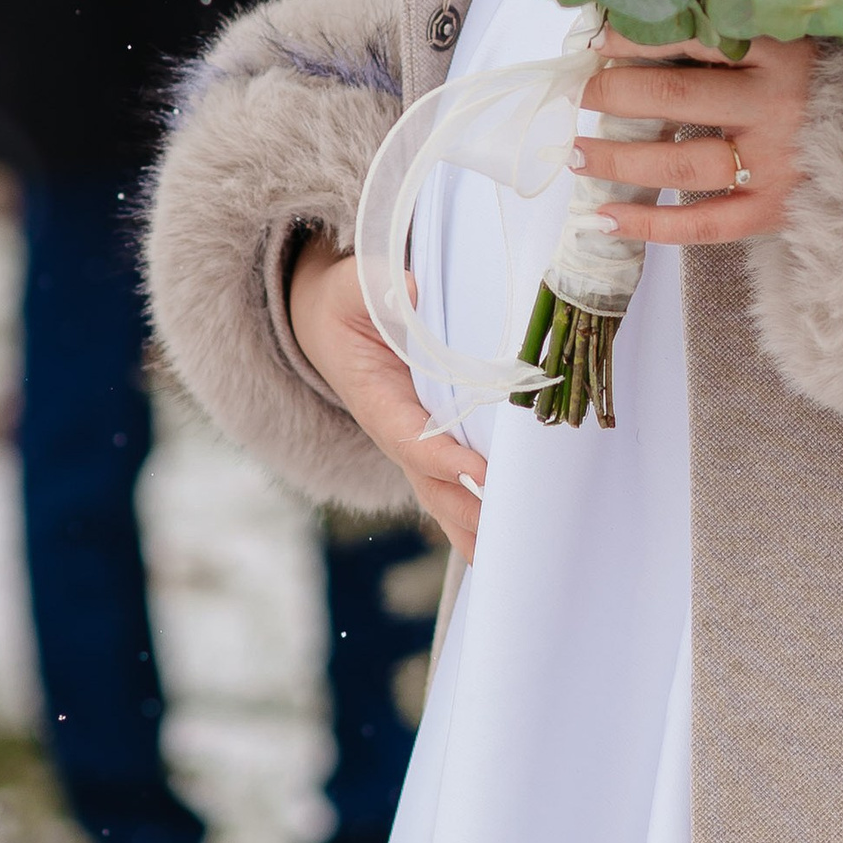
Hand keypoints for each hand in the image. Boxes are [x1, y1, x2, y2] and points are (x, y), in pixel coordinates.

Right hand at [288, 234, 485, 560]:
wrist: (329, 327)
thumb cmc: (346, 305)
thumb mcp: (350, 288)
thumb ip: (375, 287)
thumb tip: (413, 289)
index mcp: (376, 399)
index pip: (410, 437)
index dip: (443, 456)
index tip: (480, 471)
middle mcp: (395, 432)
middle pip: (431, 482)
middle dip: (467, 509)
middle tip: (511, 528)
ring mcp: (413, 444)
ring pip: (443, 496)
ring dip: (473, 528)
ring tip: (514, 555)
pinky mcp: (432, 443)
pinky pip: (453, 487)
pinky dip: (476, 518)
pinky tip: (506, 544)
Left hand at [570, 30, 815, 245]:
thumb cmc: (827, 85)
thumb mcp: (791, 42)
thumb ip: (732, 37)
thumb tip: (645, 29)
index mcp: (779, 51)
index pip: (692, 37)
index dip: (636, 39)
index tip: (597, 40)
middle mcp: (774, 104)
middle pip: (675, 95)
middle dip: (613, 93)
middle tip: (577, 93)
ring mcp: (775, 162)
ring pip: (680, 161)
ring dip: (618, 159)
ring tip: (577, 154)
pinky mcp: (775, 209)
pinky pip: (703, 223)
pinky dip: (649, 224)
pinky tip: (605, 218)